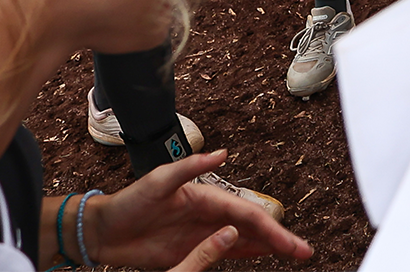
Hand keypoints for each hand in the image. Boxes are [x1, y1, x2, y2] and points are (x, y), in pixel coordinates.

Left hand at [87, 150, 311, 269]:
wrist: (105, 230)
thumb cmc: (129, 202)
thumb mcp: (158, 180)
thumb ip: (190, 167)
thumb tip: (222, 153)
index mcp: (207, 197)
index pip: (246, 214)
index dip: (271, 228)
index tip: (290, 242)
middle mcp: (211, 214)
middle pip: (253, 228)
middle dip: (280, 239)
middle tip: (305, 251)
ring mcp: (204, 234)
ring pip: (246, 240)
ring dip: (270, 245)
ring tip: (295, 253)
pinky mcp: (194, 251)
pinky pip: (229, 253)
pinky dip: (250, 253)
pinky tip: (266, 255)